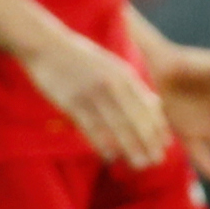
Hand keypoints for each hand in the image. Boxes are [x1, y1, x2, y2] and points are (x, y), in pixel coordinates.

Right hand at [20, 29, 170, 169]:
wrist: (46, 44)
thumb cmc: (80, 56)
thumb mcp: (112, 64)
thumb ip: (133, 84)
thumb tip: (156, 105)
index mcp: (123, 74)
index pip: (147, 106)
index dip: (157, 128)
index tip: (163, 146)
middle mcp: (111, 85)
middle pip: (135, 120)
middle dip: (147, 143)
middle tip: (156, 161)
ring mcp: (91, 94)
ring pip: (115, 127)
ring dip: (130, 149)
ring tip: (139, 164)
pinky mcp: (71, 102)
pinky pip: (91, 129)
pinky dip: (102, 145)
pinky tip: (109, 156)